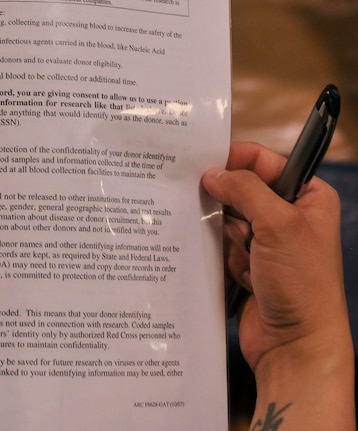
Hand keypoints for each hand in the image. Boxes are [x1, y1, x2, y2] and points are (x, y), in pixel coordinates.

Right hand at [202, 141, 353, 429]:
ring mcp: (268, 242)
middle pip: (242, 190)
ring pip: (227, 218)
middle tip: (194, 195)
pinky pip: (221, 244)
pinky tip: (226, 265)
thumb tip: (212, 173)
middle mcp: (290, 217)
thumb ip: (245, 190)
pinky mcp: (248, 265)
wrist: (296, 345)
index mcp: (310, 198)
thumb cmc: (302, 286)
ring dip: (220, 231)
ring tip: (228, 246)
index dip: (235, 159)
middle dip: (222, 199)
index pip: (267, 162)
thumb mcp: (278, 225)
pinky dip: (216, 251)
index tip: (201, 159)